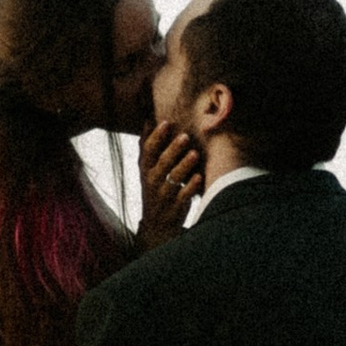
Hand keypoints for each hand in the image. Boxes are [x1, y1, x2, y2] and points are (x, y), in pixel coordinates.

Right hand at [137, 119, 202, 244]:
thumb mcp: (147, 169)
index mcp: (146, 169)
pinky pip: (182, 197)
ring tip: (195, 154)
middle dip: (173, 150)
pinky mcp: (174, 208)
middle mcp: (152, 181)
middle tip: (185, 136)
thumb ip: (148, 146)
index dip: (156, 137)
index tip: (167, 122)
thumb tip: (148, 119)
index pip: (148, 151)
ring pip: (172, 179)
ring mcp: (163, 195)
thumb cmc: (155, 189)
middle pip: (161, 163)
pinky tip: (199, 177)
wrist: (156, 226)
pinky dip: (190, 187)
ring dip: (184, 166)